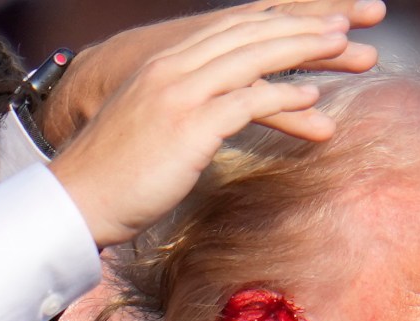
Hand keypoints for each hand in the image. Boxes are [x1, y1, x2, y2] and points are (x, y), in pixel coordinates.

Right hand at [47, 9, 357, 247]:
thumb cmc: (113, 176)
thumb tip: (207, 118)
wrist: (77, 199)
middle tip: (341, 23)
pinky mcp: (188, 125)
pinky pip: (246, 101)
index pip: (228, 30)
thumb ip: (178, 110)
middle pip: (247, 35)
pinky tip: (311, 99)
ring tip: (342, 48)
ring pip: (253, 58)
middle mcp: (172, 68)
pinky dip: (283, 97)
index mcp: (163, 64)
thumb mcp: (147, 128)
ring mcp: (180, 93)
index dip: (274, 22)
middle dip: (298, 27)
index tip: (309, 20)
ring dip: (302, 50)